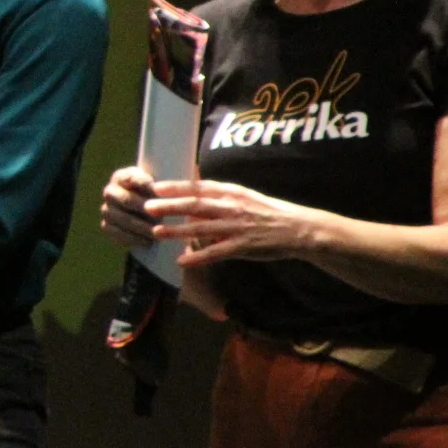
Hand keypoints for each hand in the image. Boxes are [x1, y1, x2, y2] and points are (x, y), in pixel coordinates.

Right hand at [98, 165, 156, 248]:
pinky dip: (133, 239)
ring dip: (141, 227)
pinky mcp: (107, 226)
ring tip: (158, 233)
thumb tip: (168, 190)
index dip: (146, 185)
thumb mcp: (157, 185)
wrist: (145, 214)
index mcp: (121, 177)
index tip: (161, 192)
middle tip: (161, 217)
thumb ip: (161, 186)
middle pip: (127, 200)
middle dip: (145, 209)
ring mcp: (106, 210)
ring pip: (122, 218)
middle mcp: (110, 192)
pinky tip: (147, 242)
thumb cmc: (155, 195)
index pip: (133, 179)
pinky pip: (117, 233)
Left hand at [146, 178, 325, 266]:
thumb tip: (192, 201)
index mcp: (233, 192)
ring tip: (157, 231)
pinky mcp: (244, 246)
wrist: (298, 228)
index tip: (156, 187)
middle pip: (196, 205)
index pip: (200, 187)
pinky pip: (217, 252)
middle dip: (171, 206)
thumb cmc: (268, 212)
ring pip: (202, 228)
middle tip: (148, 207)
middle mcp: (233, 207)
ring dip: (178, 230)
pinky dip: (198, 257)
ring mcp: (238, 227)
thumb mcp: (244, 197)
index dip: (177, 187)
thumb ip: (219, 198)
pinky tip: (182, 260)